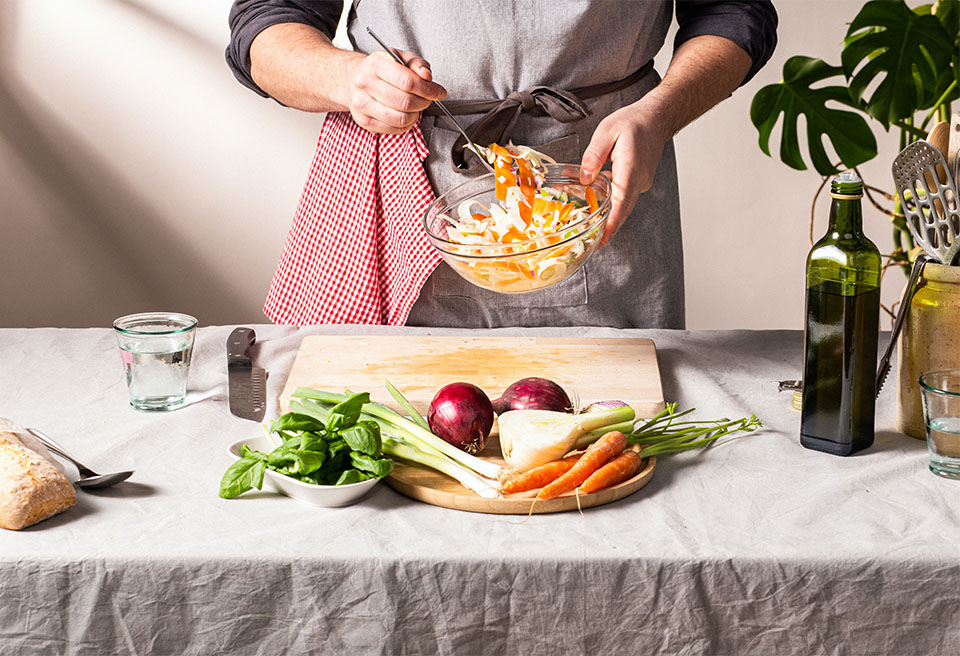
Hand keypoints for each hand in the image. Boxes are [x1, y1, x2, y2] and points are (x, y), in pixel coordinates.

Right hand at [345, 50, 446, 133]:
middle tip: (427, 99)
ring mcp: (363, 104)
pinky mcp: (364, 121)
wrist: (352, 78)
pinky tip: (406, 114)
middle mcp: (366, 84)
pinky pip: (393, 129)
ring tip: (416, 107)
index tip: (439, 92)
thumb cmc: (380, 68)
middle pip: (405, 102)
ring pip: (400, 118)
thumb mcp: (400, 57)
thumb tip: (427, 77)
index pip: (408, 82)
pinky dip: (406, 124)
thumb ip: (418, 64)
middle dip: (424, 102)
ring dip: (416, 115)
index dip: (429, 89)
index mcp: (376, 64)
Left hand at [579, 102, 670, 245]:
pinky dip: (614, 205)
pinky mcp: (639, 182)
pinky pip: (626, 197)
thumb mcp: (606, 131)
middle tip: (594, 243)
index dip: (612, 222)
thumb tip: (585, 178)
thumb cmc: (632, 122)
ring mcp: (641, 182)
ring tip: (593, 230)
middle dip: (609, 228)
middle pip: (623, 210)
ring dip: (610, 218)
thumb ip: (593, 155)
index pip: (621, 201)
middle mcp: (639, 179)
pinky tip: (598, 205)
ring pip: (624, 205)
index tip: (604, 238)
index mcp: (631, 168)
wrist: (656, 119)